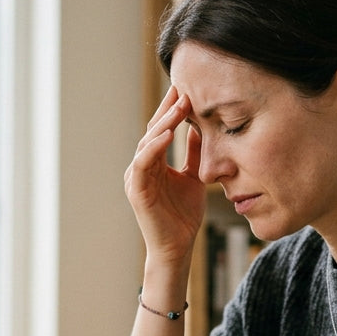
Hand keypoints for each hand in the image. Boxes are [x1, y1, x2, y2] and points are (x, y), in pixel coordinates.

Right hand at [124, 85, 206, 265]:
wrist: (177, 248)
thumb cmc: (184, 216)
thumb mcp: (194, 177)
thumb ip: (193, 154)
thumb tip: (199, 127)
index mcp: (153, 163)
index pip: (161, 129)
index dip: (172, 109)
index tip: (186, 88)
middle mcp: (142, 167)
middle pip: (152, 130)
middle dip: (168, 108)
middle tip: (182, 86)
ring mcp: (137, 177)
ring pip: (147, 142)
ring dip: (164, 122)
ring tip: (180, 104)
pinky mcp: (137, 190)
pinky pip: (144, 162)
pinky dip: (155, 146)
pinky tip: (168, 133)